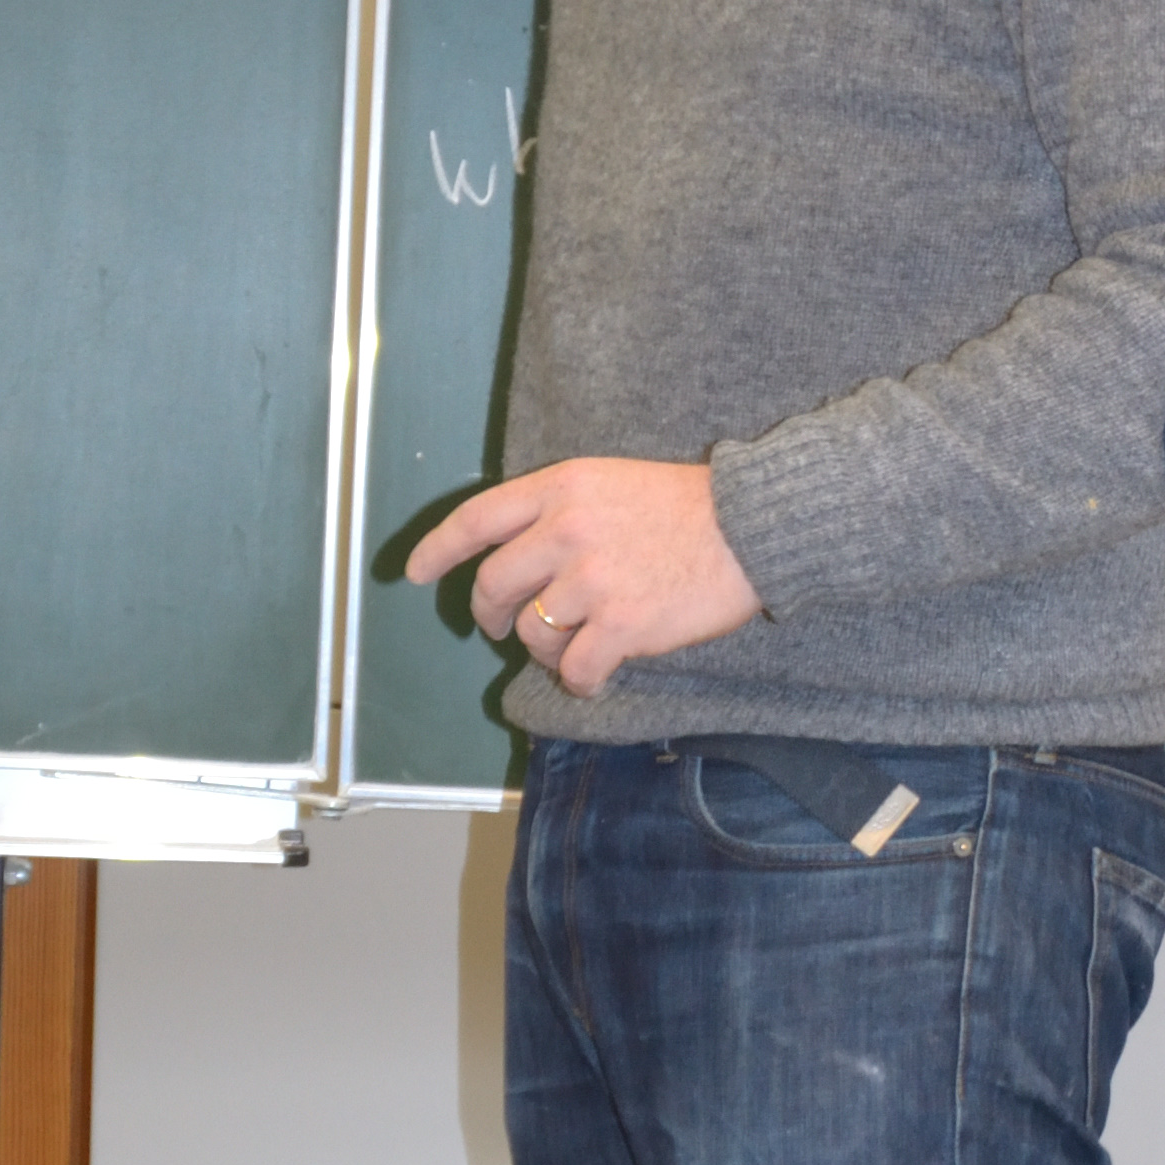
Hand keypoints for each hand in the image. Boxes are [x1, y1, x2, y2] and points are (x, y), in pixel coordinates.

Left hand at [406, 455, 761, 696]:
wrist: (752, 526)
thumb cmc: (690, 506)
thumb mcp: (612, 482)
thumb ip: (563, 510)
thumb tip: (525, 556)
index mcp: (560, 488)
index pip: (476, 519)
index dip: (437, 549)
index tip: (412, 573)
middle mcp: (565, 530)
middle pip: (493, 585)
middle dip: (491, 614)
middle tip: (506, 627)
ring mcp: (591, 580)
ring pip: (534, 633)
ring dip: (547, 650)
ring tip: (575, 648)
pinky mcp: (621, 625)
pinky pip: (574, 669)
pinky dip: (579, 681)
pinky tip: (596, 678)